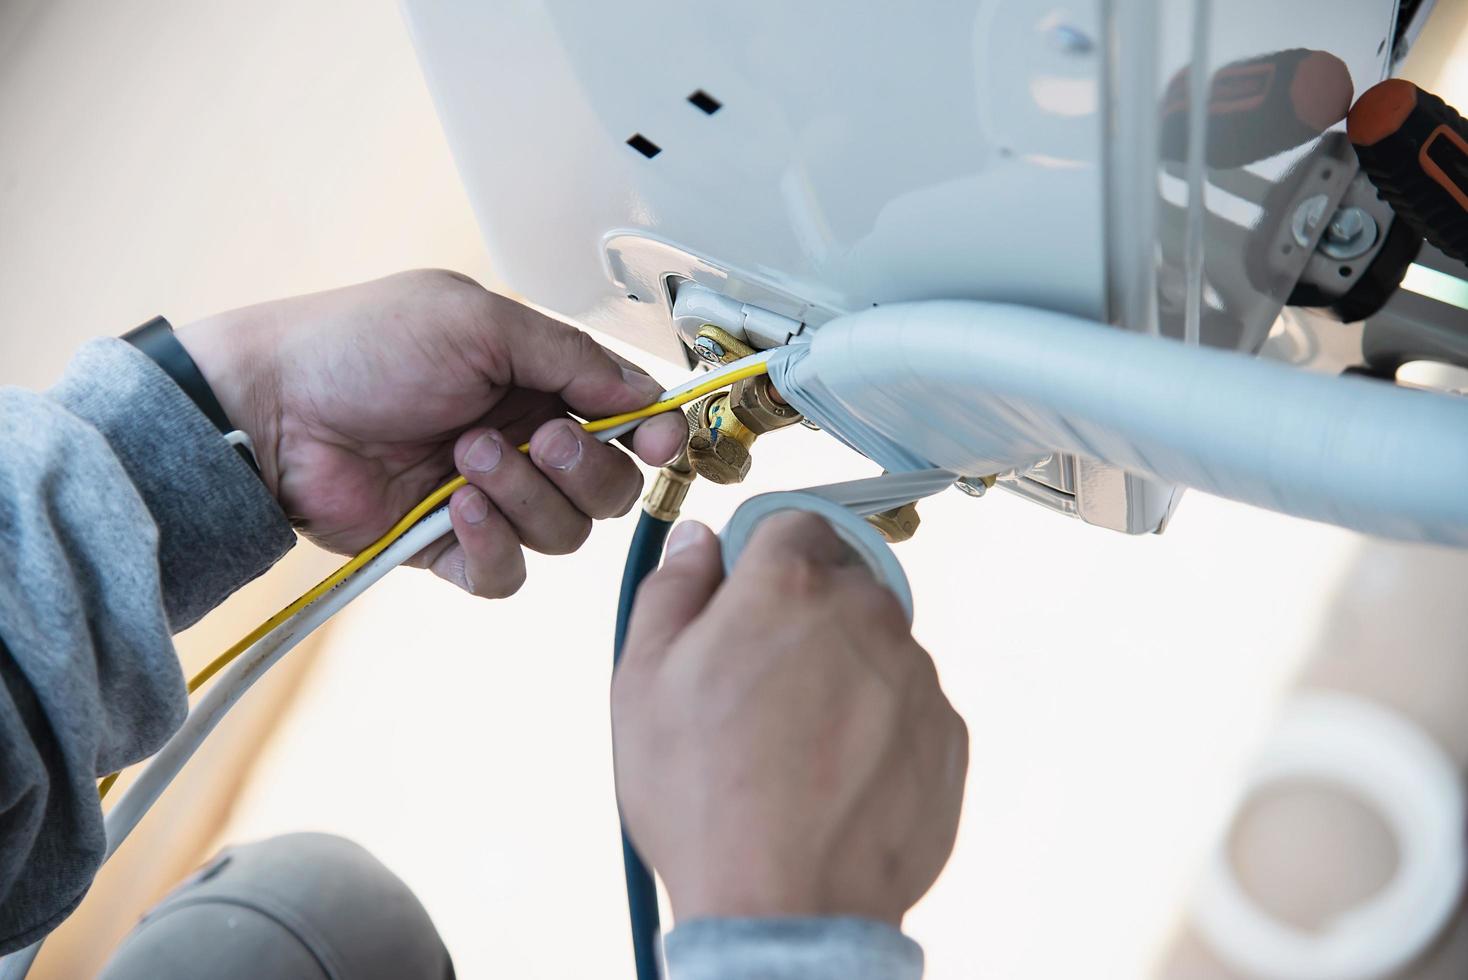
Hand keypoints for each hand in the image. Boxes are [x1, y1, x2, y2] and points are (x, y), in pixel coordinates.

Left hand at [177, 270, 685, 596]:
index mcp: (537, 381)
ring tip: (464, 457)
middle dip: (585, 468)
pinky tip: (457, 511)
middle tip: (537, 438)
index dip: (653, 434)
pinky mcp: (450, 548)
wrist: (274, 407)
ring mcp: (489, 499)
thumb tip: (646, 393)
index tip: (659, 438)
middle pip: (611, 488)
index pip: (627, 420)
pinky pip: (507, 575)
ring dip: (525, 497)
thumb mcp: (479, 322)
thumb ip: (573, 358)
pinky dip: (493, 547)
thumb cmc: (361, 346)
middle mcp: (523, 442)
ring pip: (565, 534)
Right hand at [612, 514, 967, 925]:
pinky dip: (878, 725)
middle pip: (842, 583)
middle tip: (759, 684)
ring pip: (878, 646)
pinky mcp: (947, 734)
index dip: (764, 558)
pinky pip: (909, 705)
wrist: (784, 909)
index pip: (794, 524)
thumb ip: (672, 590)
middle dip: (805, 615)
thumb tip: (697, 542)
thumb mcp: (642, 682)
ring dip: (844, 671)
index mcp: (789, 587)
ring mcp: (916, 677)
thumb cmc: (704, 799)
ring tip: (794, 744)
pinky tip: (833, 775)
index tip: (746, 597)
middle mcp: (867, 616)